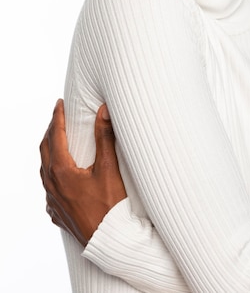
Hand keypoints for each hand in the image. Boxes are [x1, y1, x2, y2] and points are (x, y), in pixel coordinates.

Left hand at [39, 99, 126, 246]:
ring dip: (49, 151)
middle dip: (51, 131)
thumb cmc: (110, 207)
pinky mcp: (57, 212)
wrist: (108, 242)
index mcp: (61, 171)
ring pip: (44, 169)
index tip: (59, 103)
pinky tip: (61, 175)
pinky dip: (53, 174)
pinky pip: (49, 188)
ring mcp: (52, 200)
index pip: (54, 135)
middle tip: (59, 117)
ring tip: (59, 141)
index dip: (57, 117)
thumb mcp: (109, 169)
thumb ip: (105, 137)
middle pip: (45, 150)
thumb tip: (104, 110)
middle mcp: (51, 184)